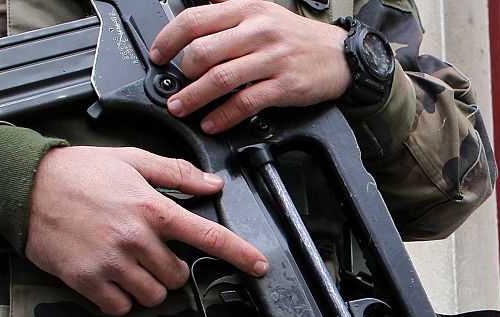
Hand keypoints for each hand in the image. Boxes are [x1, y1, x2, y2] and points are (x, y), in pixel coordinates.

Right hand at [26, 146, 267, 315]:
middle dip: (168, 267)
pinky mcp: (86, 280)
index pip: (207, 235)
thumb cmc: (79, 172)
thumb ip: (176, 174)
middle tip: (146, 250)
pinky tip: (109, 278)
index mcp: (152, 208)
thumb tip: (214, 184)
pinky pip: (121, 307)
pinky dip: (120, 299)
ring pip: (153, 295)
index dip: (239, 253)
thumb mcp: (131, 160)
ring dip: (147, 286)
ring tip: (125, 263)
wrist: (22, 186)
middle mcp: (135, 237)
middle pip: (177, 275)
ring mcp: (111, 261)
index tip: (260, 265)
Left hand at [150, 0, 351, 133]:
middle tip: (174, 88)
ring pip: (220, 79)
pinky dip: (223, 116)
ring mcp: (271, 60)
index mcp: (247, 11)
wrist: (341, 55)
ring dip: (194, 98)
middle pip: (202, 51)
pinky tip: (212, 122)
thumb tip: (197, 14)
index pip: (194, 20)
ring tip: (181, 108)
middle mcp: (258, 32)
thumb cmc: (299, 37)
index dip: (168, 39)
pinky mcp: (284, 86)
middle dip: (180, 74)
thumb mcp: (264, 12)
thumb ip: (230, 12)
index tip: (158, 55)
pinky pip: (245, 103)